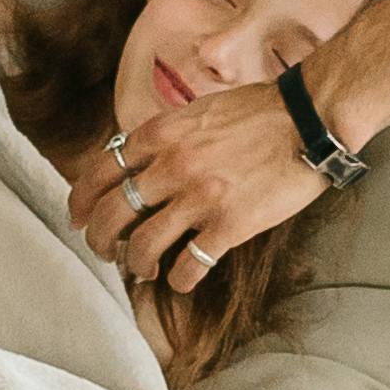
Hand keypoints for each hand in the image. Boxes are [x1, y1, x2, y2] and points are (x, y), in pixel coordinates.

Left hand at [68, 81, 324, 286]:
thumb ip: (168, 136)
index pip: (100, 171)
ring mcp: (198, 197)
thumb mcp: (199, 110)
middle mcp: (171, 166)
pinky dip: (180, 279)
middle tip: (106, 252)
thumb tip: (141, 161)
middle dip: (100, 240)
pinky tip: (184, 278)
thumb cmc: (261, 111)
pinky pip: (189, 265)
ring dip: (136, 264)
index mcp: (161, 134)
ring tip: (145, 269)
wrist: (311, 119)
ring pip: (142, 246)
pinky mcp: (229, 225)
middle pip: (112, 214)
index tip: (78, 218)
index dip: (81, 201)